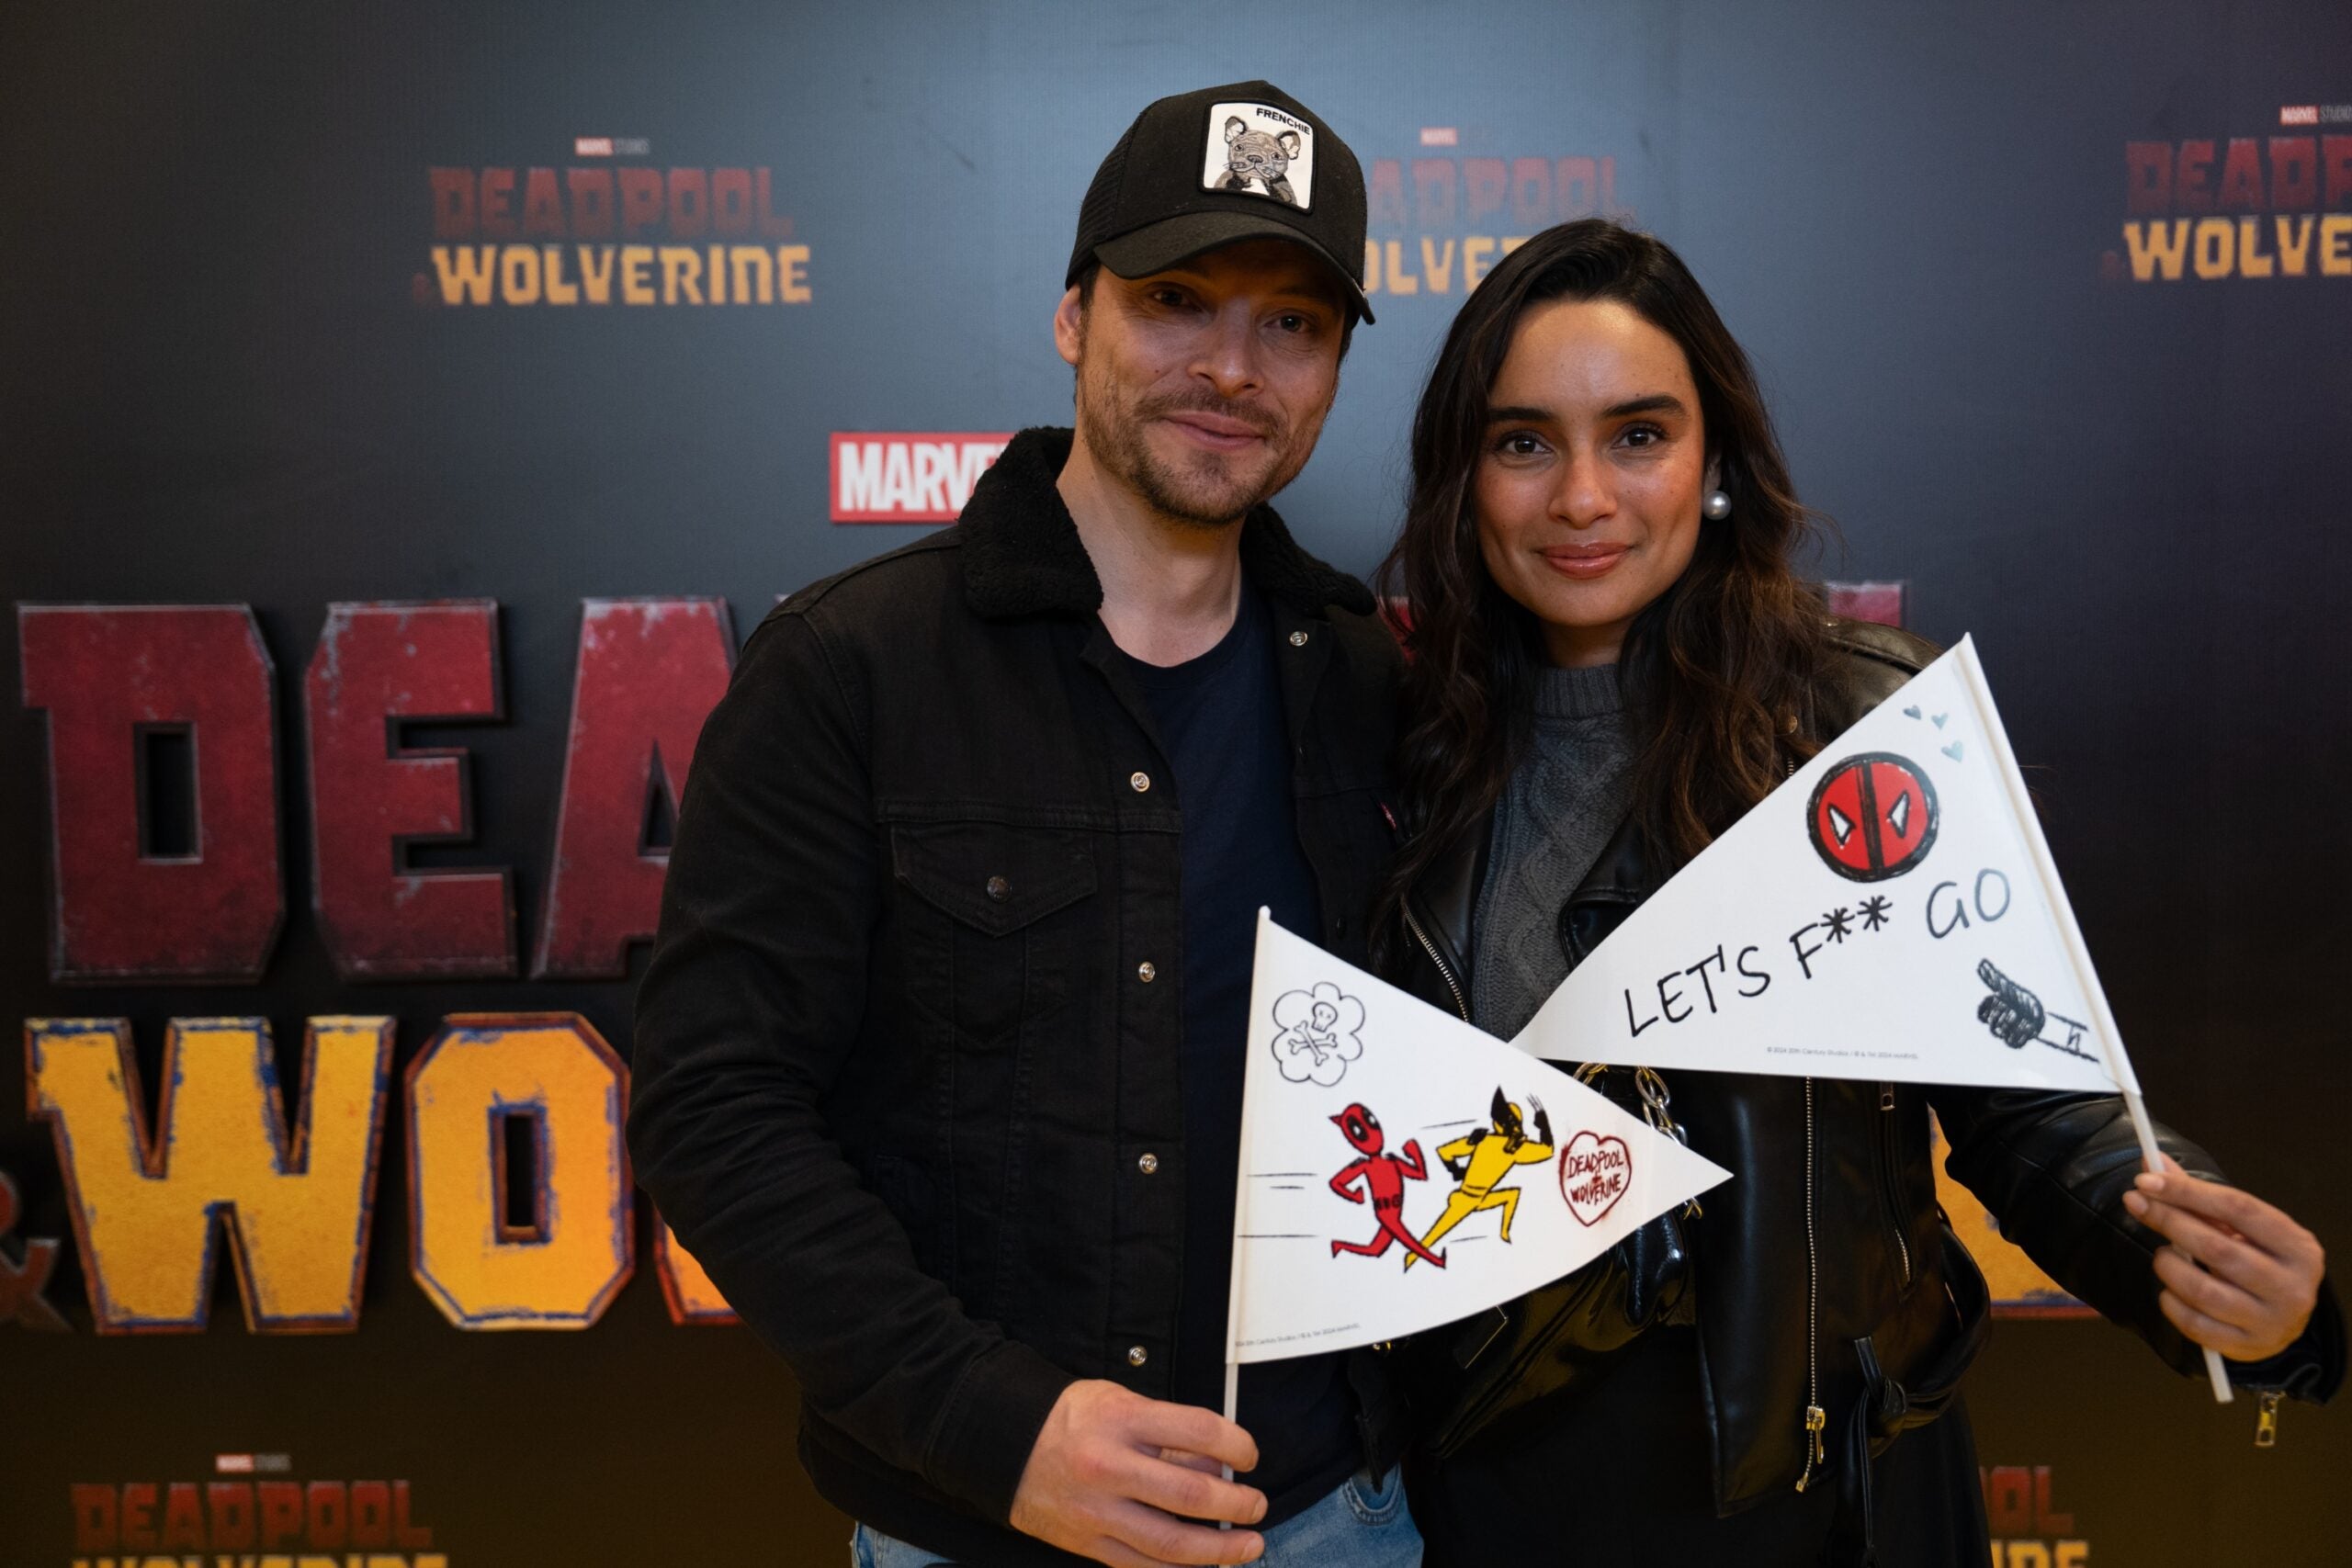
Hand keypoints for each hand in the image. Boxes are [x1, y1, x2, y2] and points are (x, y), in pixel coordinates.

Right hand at [1008, 1379, 1266, 1566]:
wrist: (1004, 1444)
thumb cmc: (1068, 1418)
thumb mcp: (1120, 1401)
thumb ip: (1167, 1429)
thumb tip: (1217, 1459)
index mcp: (1122, 1420)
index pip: (1199, 1431)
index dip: (1238, 1444)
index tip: (1249, 1455)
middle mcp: (1111, 1467)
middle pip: (1191, 1494)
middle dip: (1237, 1504)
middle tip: (1257, 1504)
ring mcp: (1098, 1512)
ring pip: (1172, 1544)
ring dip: (1220, 1549)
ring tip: (1248, 1545)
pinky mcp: (1088, 1544)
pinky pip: (1142, 1567)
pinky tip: (1204, 1566)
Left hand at [2122, 1156, 2324, 1364]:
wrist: (2284, 1316)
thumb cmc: (2259, 1260)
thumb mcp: (2242, 1228)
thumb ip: (2199, 1197)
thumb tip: (2151, 1164)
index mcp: (2298, 1247)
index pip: (2238, 1208)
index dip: (2188, 1192)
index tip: (2146, 1181)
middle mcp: (2291, 1286)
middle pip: (2217, 1248)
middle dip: (2169, 1221)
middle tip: (2137, 1205)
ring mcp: (2271, 1321)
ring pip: (2203, 1291)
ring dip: (2168, 1266)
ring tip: (2163, 1256)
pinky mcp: (2247, 1347)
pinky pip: (2195, 1325)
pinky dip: (2171, 1303)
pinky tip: (2169, 1290)